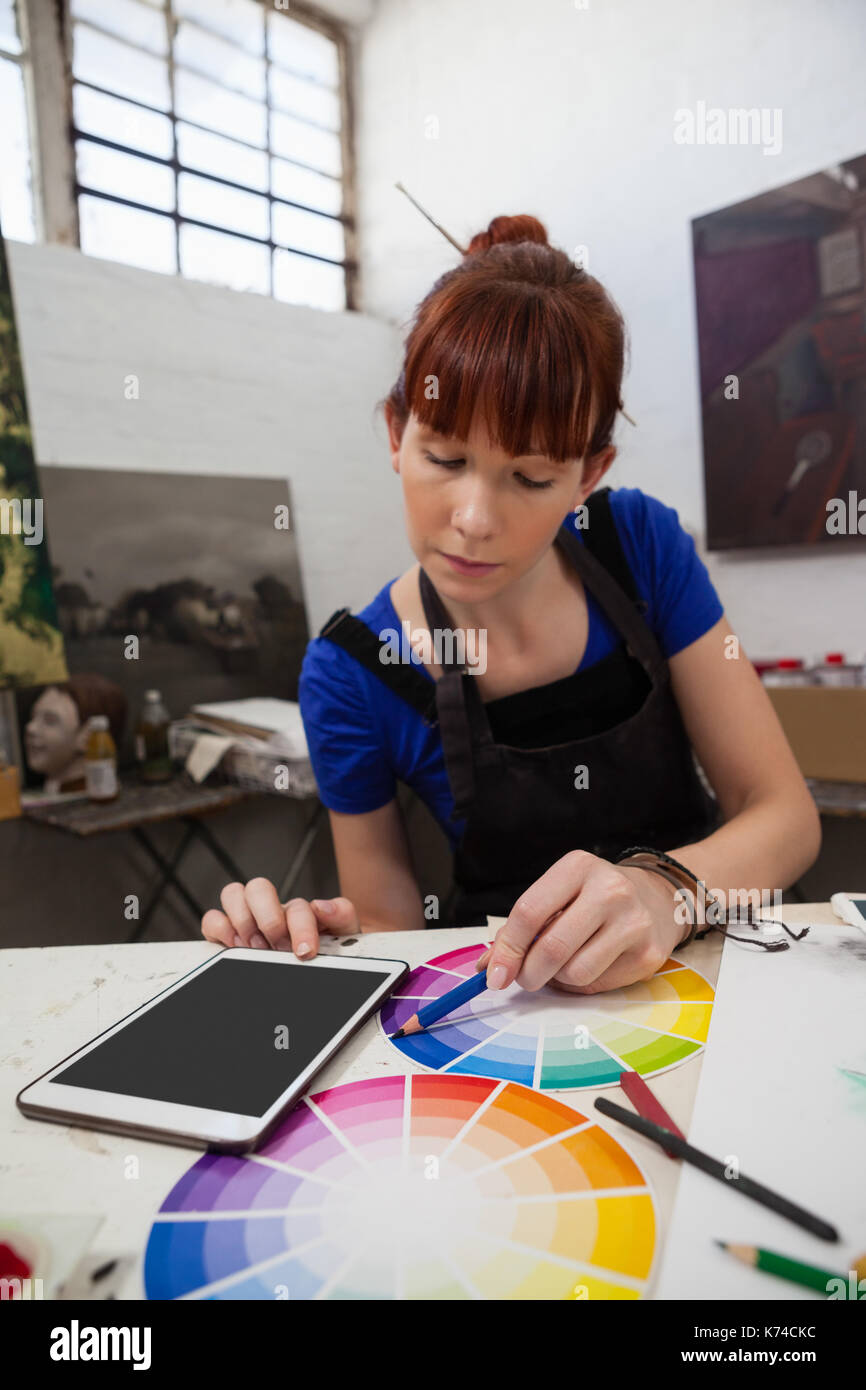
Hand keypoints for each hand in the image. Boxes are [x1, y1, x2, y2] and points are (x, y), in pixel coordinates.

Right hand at [201, 877, 359, 957]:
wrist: (322, 964)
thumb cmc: (329, 951)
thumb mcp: (345, 936)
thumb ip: (342, 915)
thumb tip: (321, 905)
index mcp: (302, 910)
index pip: (299, 905)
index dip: (301, 927)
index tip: (304, 951)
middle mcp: (273, 909)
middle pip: (259, 887)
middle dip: (268, 919)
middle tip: (277, 947)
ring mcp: (249, 918)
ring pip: (233, 893)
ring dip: (243, 921)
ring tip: (256, 948)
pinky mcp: (227, 933)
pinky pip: (212, 919)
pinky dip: (221, 930)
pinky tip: (236, 949)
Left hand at [476, 850, 685, 994]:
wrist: (657, 899)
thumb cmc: (591, 899)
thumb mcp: (557, 896)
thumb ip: (519, 929)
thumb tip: (487, 967)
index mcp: (577, 867)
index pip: (529, 911)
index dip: (507, 948)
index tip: (493, 975)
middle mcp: (609, 890)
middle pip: (552, 947)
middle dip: (528, 974)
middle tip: (525, 979)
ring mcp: (633, 921)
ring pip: (575, 973)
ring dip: (559, 979)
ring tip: (565, 963)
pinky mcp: (649, 953)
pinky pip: (599, 983)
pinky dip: (584, 983)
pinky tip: (593, 963)